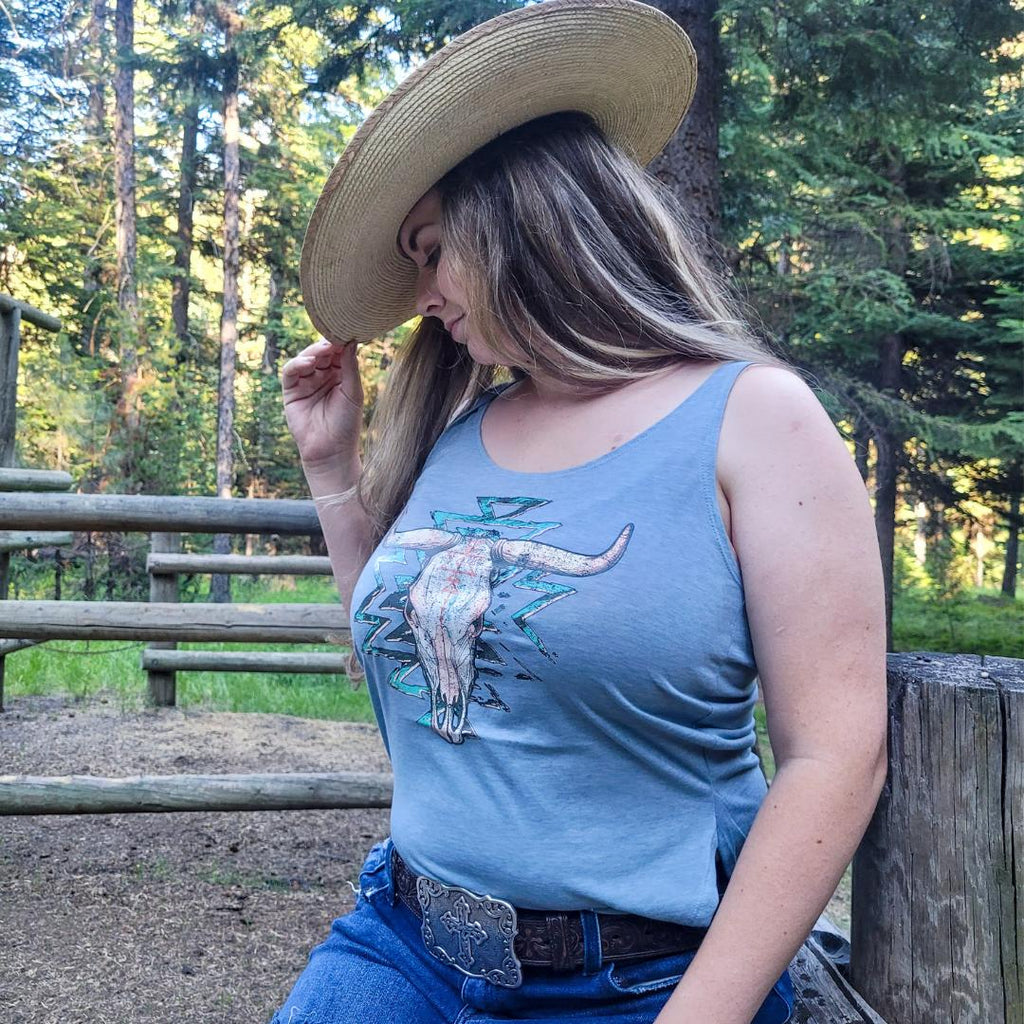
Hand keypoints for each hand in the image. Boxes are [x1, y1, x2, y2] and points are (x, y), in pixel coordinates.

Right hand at [281, 339, 363, 473]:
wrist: (331, 450)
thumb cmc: (346, 423)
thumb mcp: (353, 392)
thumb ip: (350, 367)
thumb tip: (351, 341)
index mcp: (340, 375)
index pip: (338, 353)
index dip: (340, 343)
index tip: (346, 333)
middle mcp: (322, 376)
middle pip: (321, 353)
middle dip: (326, 345)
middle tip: (333, 338)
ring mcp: (306, 382)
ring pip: (305, 359)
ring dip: (312, 352)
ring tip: (322, 351)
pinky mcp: (291, 391)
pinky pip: (291, 372)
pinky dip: (297, 364)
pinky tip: (308, 363)